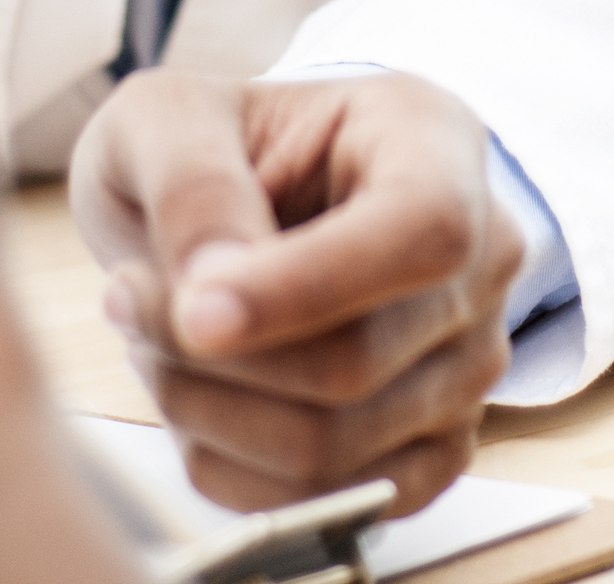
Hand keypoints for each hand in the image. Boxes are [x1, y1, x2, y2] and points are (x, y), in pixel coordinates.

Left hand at [71, 71, 522, 516]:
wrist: (230, 202)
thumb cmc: (209, 147)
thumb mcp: (166, 114)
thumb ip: (191, 181)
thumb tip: (214, 292)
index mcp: (433, 141)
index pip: (422, 231)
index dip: (308, 286)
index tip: (196, 311)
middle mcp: (481, 253)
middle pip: (357, 360)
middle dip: (211, 353)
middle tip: (131, 300)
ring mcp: (469, 360)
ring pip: (334, 444)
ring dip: (207, 409)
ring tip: (160, 342)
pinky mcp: (436, 447)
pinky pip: (328, 500)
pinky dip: (231, 465)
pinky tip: (200, 397)